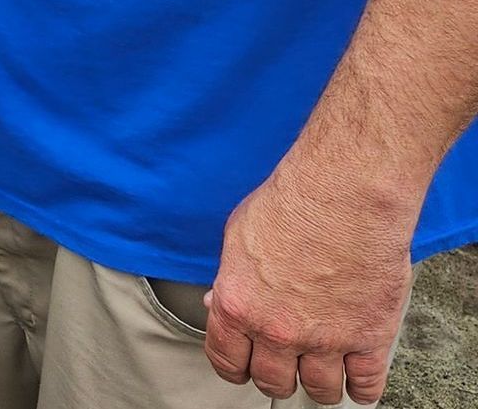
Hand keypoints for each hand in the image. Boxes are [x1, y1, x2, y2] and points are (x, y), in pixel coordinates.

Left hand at [204, 160, 416, 404]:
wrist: (343, 196)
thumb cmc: (291, 206)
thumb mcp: (237, 238)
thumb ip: (230, 279)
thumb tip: (216, 303)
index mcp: (238, 306)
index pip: (226, 361)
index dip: (235, 368)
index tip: (244, 368)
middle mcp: (277, 330)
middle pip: (273, 383)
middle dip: (277, 377)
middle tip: (286, 366)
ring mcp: (324, 339)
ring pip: (319, 391)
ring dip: (319, 385)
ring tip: (322, 370)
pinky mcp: (368, 338)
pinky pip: (366, 386)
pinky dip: (362, 388)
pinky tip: (357, 378)